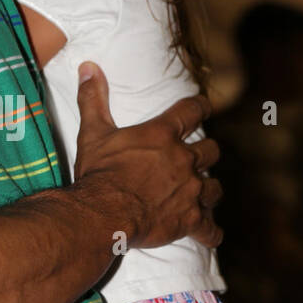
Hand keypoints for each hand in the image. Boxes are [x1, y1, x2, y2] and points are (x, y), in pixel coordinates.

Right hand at [73, 62, 222, 249]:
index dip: (200, 107)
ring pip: (215, 188)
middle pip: (211, 151)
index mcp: (163, 135)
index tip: (204, 107)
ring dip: (210, 190)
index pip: (192, 111)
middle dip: (206, 153)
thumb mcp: (93, 133)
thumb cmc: (97, 173)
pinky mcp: (189, 221)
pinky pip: (210, 229)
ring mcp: (190, 192)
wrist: (102, 214)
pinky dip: (211, 232)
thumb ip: (93, 99)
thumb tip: (88, 67)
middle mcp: (183, 160)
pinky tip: (211, 235)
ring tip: (203, 193)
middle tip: (198, 157)